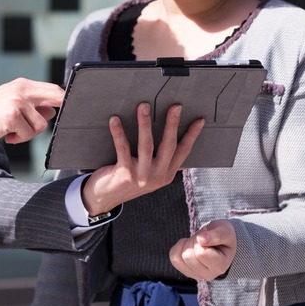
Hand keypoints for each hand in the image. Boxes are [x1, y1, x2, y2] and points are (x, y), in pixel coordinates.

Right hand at [0, 78, 64, 144]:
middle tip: (46, 123)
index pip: (53, 89)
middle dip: (59, 113)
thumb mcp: (11, 103)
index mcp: (23, 84)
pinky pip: (28, 134)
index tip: (70, 109)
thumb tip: (53, 111)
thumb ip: (33, 105)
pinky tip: (7, 135)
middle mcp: (22, 90)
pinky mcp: (12, 116)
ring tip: (13, 130)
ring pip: (41, 124)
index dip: (64, 100)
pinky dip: (19, 139)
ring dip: (29, 133)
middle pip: (56, 98)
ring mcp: (17, 102)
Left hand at [81, 102, 202, 214]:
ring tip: (144, 106)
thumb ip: (160, 161)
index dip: (192, 136)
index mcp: (166, 174)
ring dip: (145, 123)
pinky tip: (115, 120)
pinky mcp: (125, 174)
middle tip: (176, 106)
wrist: (104, 199)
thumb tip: (170, 138)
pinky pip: (123, 148)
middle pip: (168, 146)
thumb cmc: (126, 181)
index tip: (199, 120)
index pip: (183, 152)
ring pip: (146, 145)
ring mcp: (141, 176)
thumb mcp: (148, 175)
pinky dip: (119, 133)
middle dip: (172, 124)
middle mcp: (157, 176)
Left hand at [170, 219, 236, 280]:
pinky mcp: (186, 272)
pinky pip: (173, 257)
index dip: (200, 239)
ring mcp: (196, 275)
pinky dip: (179, 247)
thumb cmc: (224, 236)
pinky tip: (190, 246)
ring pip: (178, 258)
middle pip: (188, 256)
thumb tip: (201, 239)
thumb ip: (216, 235)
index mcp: (220, 266)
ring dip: (186, 245)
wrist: (221, 243)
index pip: (200, 253)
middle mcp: (208, 275)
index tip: (208, 235)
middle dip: (193, 241)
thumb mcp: (225, 231)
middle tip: (203, 239)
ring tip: (197, 243)